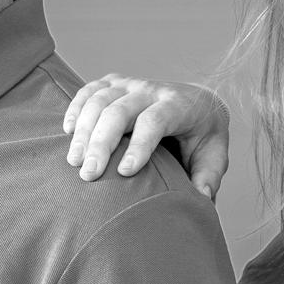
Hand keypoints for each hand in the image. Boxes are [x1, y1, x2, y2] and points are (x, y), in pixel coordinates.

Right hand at [63, 74, 229, 199]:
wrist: (200, 100)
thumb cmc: (204, 134)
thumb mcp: (215, 154)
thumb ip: (208, 176)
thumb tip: (201, 199)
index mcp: (178, 106)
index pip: (154, 121)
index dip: (139, 145)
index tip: (124, 173)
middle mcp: (152, 90)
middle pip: (119, 111)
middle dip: (101, 143)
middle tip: (88, 175)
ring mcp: (131, 84)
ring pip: (100, 100)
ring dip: (83, 130)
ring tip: (74, 161)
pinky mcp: (115, 83)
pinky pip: (90, 90)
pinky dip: (76, 107)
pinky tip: (68, 131)